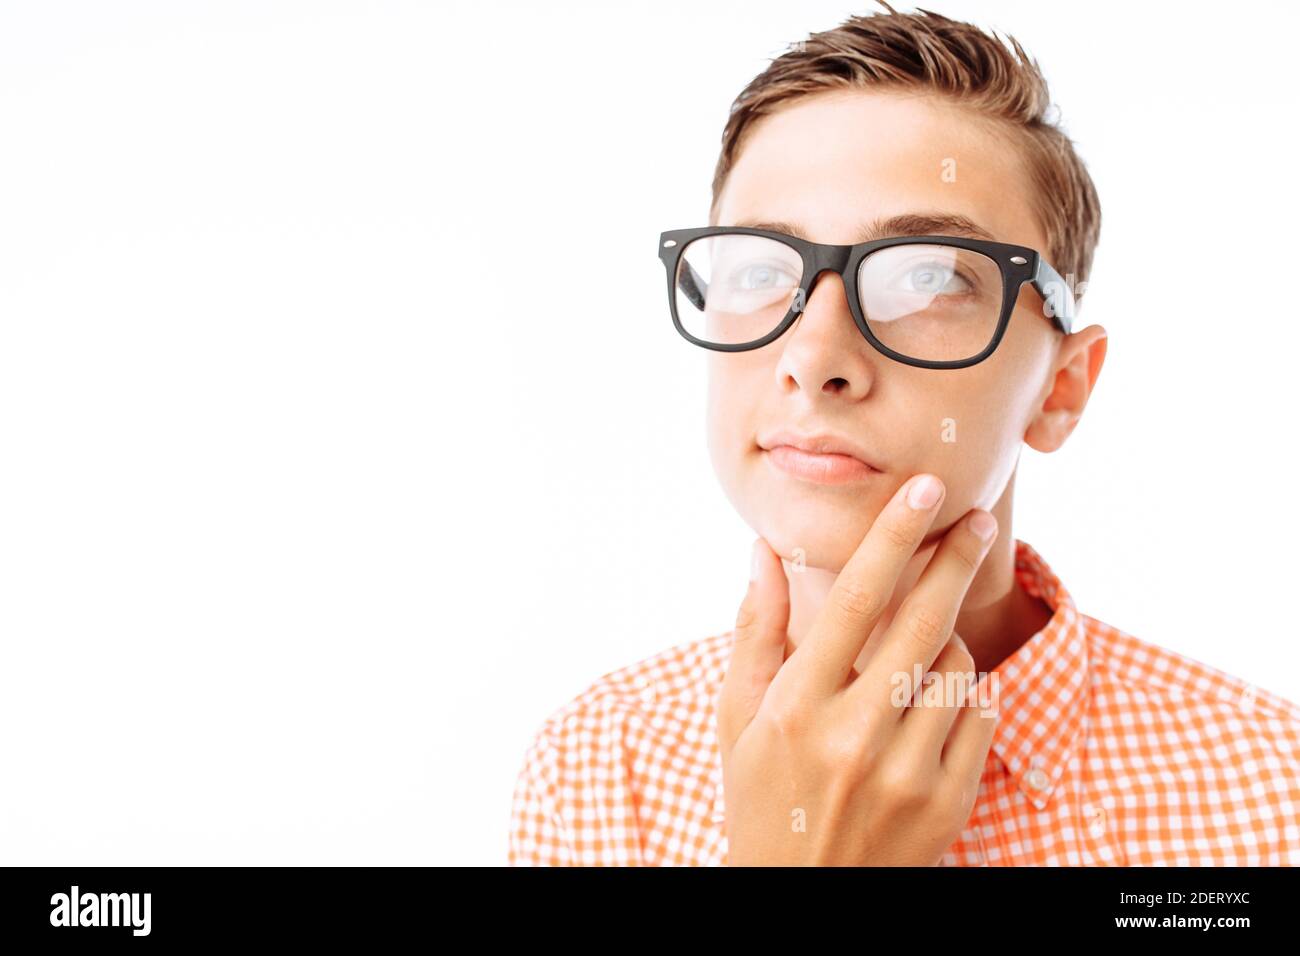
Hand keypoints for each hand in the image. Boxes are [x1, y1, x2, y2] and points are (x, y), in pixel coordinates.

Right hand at [715, 473, 999, 865]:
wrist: (799, 900)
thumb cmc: (760, 796)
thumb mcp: (738, 717)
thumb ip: (755, 630)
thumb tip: (764, 550)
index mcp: (796, 706)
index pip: (852, 600)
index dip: (893, 536)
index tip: (924, 490)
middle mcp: (853, 736)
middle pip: (922, 623)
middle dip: (954, 559)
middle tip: (977, 518)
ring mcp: (906, 774)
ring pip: (957, 670)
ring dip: (948, 644)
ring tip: (917, 659)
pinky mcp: (947, 804)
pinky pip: (980, 719)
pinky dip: (966, 697)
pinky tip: (933, 706)